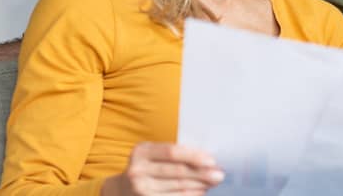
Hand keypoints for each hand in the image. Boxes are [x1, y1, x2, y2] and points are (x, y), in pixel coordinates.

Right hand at [104, 142, 223, 195]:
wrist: (123, 189)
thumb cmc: (148, 167)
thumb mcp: (153, 155)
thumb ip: (174, 154)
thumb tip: (206, 158)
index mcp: (142, 151)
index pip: (172, 153)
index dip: (193, 156)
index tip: (211, 160)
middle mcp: (138, 170)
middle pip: (177, 172)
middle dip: (201, 173)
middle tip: (219, 174)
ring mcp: (140, 189)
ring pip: (178, 187)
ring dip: (200, 185)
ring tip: (213, 183)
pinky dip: (191, 195)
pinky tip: (201, 192)